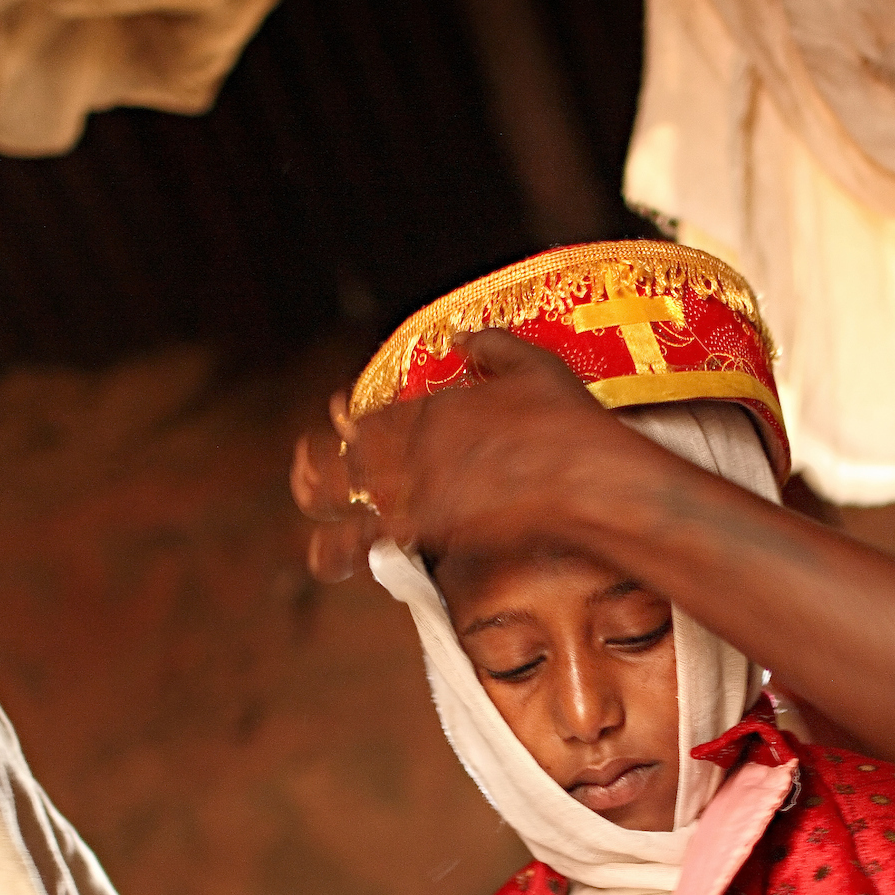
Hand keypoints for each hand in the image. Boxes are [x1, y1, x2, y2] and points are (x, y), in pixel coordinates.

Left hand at [292, 330, 678, 579]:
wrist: (587, 483)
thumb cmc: (568, 426)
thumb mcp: (535, 364)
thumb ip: (493, 347)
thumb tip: (465, 338)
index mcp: (433, 405)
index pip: (374, 411)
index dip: (348, 415)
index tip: (337, 412)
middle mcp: (412, 444)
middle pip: (347, 452)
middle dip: (322, 457)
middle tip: (307, 460)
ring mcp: (414, 488)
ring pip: (340, 494)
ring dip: (317, 498)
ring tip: (307, 503)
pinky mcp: (425, 530)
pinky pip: (364, 543)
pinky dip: (341, 550)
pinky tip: (327, 555)